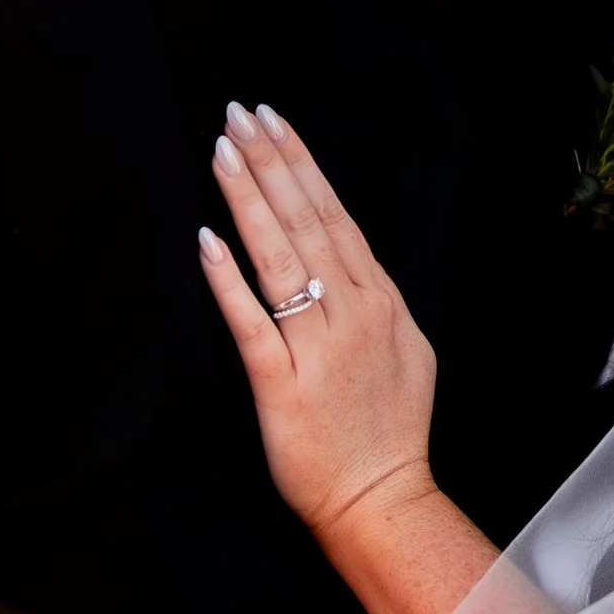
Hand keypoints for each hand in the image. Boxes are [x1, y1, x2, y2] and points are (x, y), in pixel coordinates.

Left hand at [199, 106, 438, 541]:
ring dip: (250, 199)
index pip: (334, 215)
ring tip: (224, 151)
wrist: (381, 499)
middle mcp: (353, 314)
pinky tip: (209, 240)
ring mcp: (318, 347)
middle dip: (271, 162)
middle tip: (239, 114)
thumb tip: (353, 265)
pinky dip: (230, 280)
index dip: (299, 164)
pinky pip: (252, 322)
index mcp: (380, 302)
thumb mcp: (404, 351)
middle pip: (307, 221)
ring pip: (281, 257)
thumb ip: (375, 304)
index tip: (272, 121)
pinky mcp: (282, 384)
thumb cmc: (388, 432)